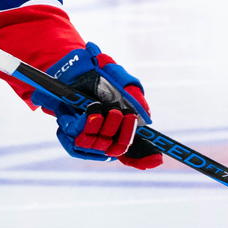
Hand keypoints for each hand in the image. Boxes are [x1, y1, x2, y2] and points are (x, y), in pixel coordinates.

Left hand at [32, 43, 161, 168]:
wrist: (73, 69)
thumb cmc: (101, 77)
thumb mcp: (121, 81)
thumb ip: (134, 96)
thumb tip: (145, 115)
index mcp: (123, 129)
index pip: (137, 152)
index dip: (146, 158)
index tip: (157, 159)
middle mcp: (107, 138)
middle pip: (117, 149)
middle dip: (118, 132)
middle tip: (116, 112)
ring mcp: (88, 140)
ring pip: (95, 145)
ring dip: (97, 127)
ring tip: (96, 107)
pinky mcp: (70, 138)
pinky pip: (74, 142)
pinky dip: (79, 126)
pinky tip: (81, 113)